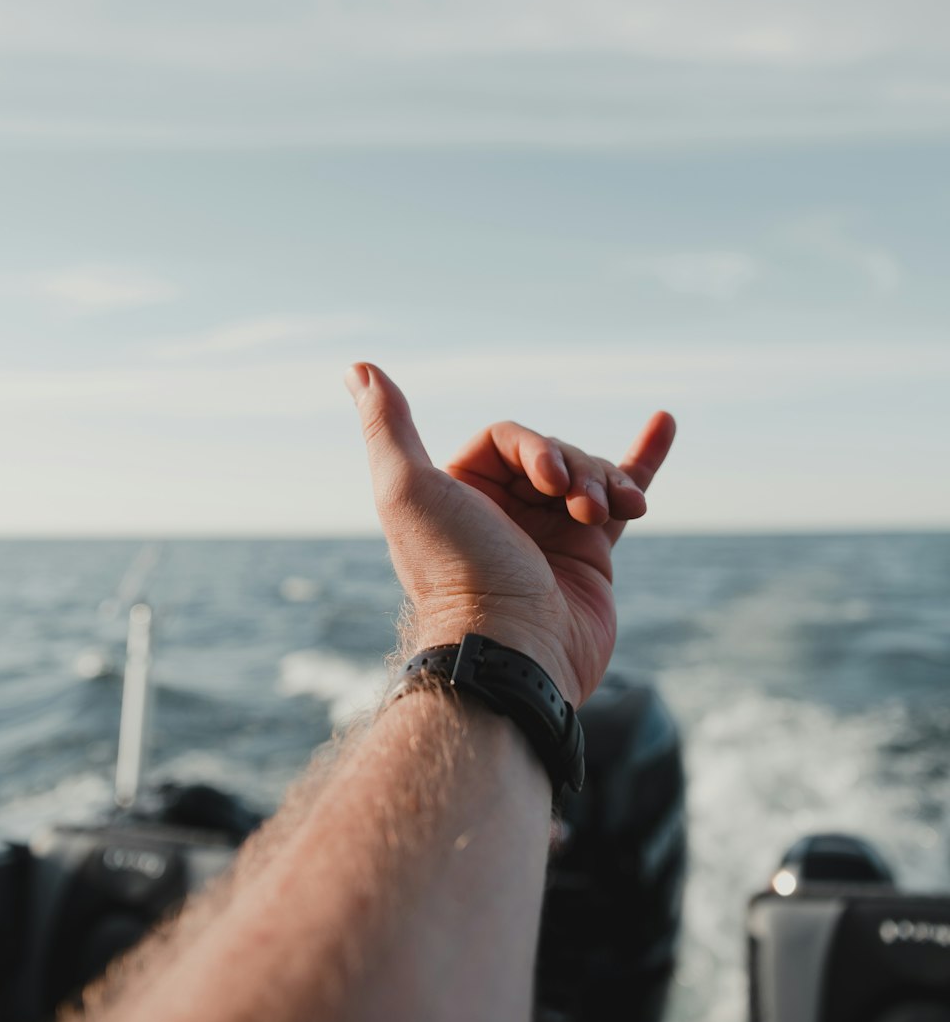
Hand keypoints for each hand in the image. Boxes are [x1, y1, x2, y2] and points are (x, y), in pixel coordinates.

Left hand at [346, 363, 674, 706]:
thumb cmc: (458, 573)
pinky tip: (664, 421)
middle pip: (552, 453)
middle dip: (575, 468)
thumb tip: (358, 368)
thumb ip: (387, 426)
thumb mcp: (407, 489)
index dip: (534, 449)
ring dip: (606, 481)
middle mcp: (501, 511)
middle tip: (578, 503)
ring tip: (613, 512)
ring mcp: (549, 532)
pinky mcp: (589, 555)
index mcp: (457, 493)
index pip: (508, 439)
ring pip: (589, 474)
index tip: (548, 480)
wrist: (515, 653)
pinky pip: (621, 496)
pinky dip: (643, 460)